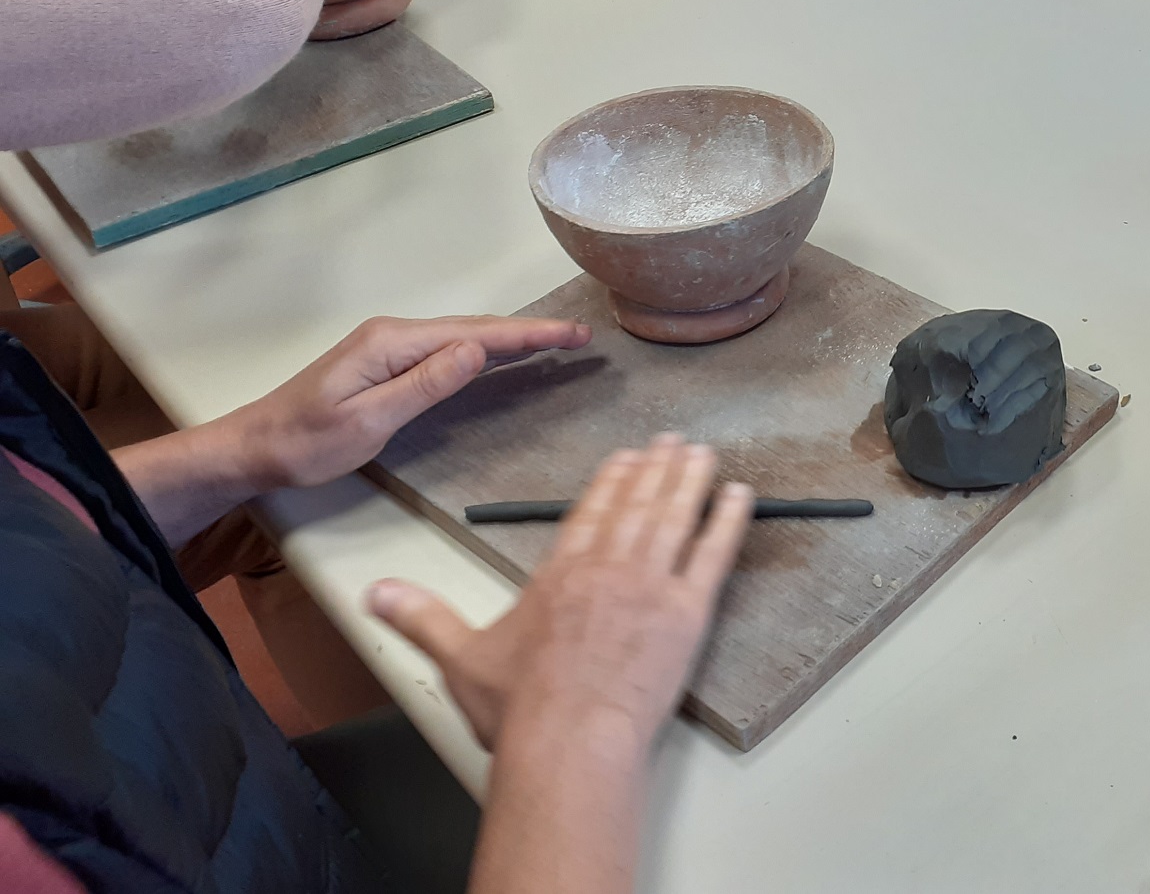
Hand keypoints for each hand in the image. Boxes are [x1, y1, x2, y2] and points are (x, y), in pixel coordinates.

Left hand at [223, 315, 591, 491]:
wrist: (253, 448)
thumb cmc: (304, 444)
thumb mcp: (367, 422)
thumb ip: (425, 385)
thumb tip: (477, 349)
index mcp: (392, 343)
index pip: (474, 335)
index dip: (527, 335)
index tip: (571, 334)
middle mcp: (394, 334)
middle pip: (475, 329)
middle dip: (530, 333)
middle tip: (580, 338)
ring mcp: (389, 346)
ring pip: (463, 337)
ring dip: (510, 340)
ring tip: (556, 342)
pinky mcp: (386, 363)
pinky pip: (446, 350)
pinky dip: (483, 350)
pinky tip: (500, 354)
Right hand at [368, 435, 751, 750]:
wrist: (569, 742)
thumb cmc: (518, 708)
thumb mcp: (460, 657)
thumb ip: (422, 617)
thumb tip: (374, 592)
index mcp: (560, 574)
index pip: (591, 512)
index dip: (612, 481)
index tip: (628, 457)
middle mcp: (608, 568)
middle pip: (637, 505)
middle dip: (656, 469)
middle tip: (674, 441)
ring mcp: (651, 587)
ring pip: (675, 518)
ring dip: (690, 481)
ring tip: (704, 454)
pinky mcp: (687, 614)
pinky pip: (714, 555)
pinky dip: (728, 522)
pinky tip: (741, 497)